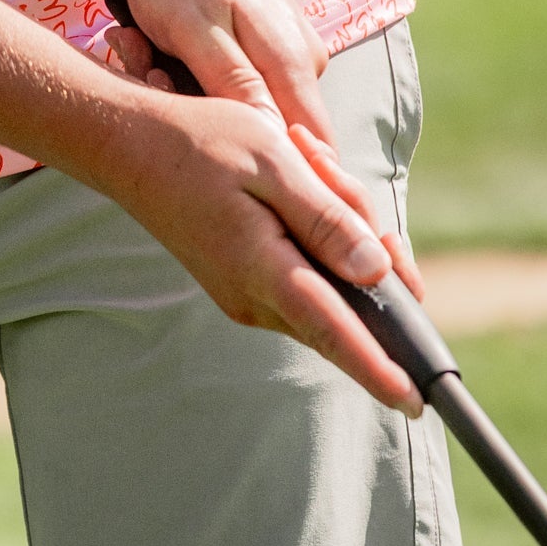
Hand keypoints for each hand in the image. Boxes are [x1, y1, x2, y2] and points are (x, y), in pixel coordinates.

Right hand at [106, 74, 426, 411]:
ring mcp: (246, 295)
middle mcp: (255, 298)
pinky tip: (293, 177)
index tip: (417, 402)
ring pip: (328, 282)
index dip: (381, 370)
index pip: (336, 333)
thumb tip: (377, 273)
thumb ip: (327, 219)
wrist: (129, 145)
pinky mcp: (243, 282)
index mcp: (264, 270)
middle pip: (347, 300)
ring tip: (301, 158)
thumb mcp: (273, 163)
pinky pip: (305, 271)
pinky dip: (315, 228)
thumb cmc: (200, 143)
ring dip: (337, 223)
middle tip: (323, 164)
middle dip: (365, 239)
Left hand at [117, 0, 334, 145]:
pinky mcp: (270, 44)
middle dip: (205, 120)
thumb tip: (271, 140)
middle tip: (151, 78)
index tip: (196, 133)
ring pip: (246, 106)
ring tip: (144, 52)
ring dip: (190, 93)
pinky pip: (238, 82)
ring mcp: (290, 52)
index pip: (311, 152)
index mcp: (294, 64)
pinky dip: (192, 73)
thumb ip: (233, 83)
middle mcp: (306, 64)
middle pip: (267, 131)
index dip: (261, 164)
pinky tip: (156, 46)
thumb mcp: (190, 26)